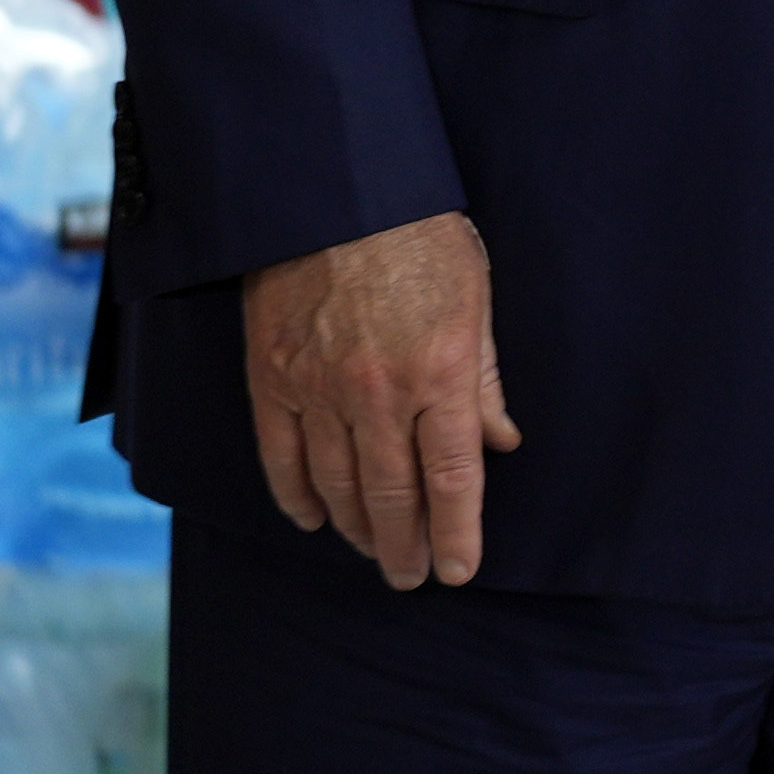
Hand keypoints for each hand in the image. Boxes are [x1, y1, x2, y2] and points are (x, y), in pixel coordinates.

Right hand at [242, 213, 521, 590]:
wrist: (335, 195)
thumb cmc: (419, 240)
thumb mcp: (476, 302)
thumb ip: (485, 380)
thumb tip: (500, 441)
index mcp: (441, 374)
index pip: (453, 478)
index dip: (457, 533)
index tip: (458, 570)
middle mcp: (380, 394)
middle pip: (392, 494)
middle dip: (406, 545)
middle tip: (411, 578)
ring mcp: (319, 389)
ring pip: (337, 484)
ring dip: (358, 529)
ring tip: (375, 554)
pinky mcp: (272, 378)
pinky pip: (281, 456)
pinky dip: (296, 495)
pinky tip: (313, 519)